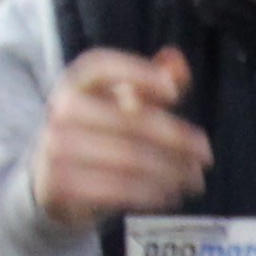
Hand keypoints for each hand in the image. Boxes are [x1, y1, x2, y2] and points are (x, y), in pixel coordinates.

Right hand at [29, 47, 213, 232]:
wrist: (49, 182)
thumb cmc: (96, 136)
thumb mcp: (119, 105)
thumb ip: (149, 83)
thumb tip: (176, 60)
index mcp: (73, 82)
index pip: (101, 66)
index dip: (138, 74)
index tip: (174, 94)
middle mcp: (60, 110)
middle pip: (128, 120)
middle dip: (175, 139)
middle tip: (205, 155)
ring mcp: (55, 147)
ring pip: (127, 158)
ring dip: (170, 171)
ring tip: (194, 179)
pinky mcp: (59, 184)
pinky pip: (115, 189)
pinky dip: (148, 193)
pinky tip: (170, 195)